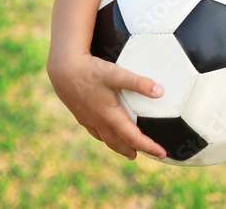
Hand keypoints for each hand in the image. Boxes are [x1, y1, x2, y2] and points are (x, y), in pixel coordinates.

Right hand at [46, 52, 166, 159]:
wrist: (63, 70)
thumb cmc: (91, 71)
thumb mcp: (117, 74)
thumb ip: (139, 83)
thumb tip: (161, 91)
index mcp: (110, 116)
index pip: (133, 137)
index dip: (148, 146)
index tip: (162, 153)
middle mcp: (99, 121)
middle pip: (118, 143)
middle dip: (133, 150)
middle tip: (147, 154)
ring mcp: (88, 119)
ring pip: (105, 139)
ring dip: (119, 146)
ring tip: (128, 149)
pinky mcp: (81, 114)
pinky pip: (95, 132)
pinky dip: (105, 137)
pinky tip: (106, 132)